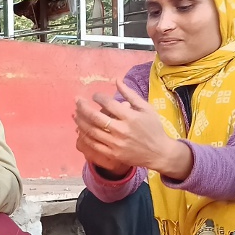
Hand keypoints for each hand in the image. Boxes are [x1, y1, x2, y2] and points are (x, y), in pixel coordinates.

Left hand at [75, 81, 190, 179]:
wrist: (159, 152)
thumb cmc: (154, 127)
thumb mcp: (146, 108)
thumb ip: (130, 94)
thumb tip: (116, 79)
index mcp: (131, 117)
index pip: (108, 104)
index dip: (98, 97)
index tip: (94, 95)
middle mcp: (121, 130)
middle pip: (95, 117)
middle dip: (83, 107)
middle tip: (77, 100)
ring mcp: (116, 143)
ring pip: (91, 131)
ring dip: (80, 121)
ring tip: (75, 114)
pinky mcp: (112, 154)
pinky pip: (93, 144)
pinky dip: (84, 136)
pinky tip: (80, 129)